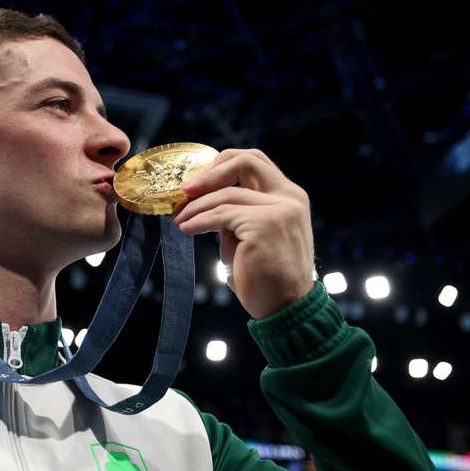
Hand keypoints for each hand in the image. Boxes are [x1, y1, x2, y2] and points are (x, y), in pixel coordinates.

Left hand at [172, 148, 314, 319]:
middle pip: (246, 161)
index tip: (198, 182)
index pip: (255, 161)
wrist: (286, 309)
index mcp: (290, 197)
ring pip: (226, 194)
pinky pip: (221, 215)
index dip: (223, 164)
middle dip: (210, 173)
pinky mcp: (264, 225)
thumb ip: (237, 213)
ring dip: (196, 207)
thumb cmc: (265, 277)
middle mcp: (289, 198)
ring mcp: (279, 210)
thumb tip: (200, 200)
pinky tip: (185, 229)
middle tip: (184, 190)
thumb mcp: (251, 235)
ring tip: (180, 220)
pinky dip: (198, 221)